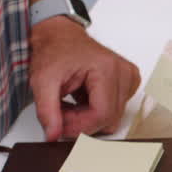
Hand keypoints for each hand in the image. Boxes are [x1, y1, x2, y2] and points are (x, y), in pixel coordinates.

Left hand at [29, 18, 140, 140]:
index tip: (59, 124)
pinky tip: (82, 99)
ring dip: (88, 118)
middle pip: (109, 118)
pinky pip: (115, 110)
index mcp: (107, 69)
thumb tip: (53, 135)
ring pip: (112, 118)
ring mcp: (129, 78)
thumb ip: (47, 111)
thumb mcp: (42, 81)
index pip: (102, 114)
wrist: (60, 36)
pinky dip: (95, 111)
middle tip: (61, 111)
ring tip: (70, 103)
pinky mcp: (129, 82)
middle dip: (82, 122)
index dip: (79, 126)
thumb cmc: (54, 51)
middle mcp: (124, 73)